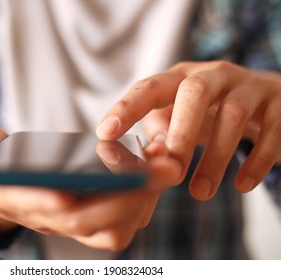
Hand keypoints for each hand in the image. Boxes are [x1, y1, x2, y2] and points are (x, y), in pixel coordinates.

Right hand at [0, 119, 173, 249]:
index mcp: (11, 199)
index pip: (43, 208)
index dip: (67, 200)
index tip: (98, 180)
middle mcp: (45, 215)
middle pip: (91, 221)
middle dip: (130, 196)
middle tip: (165, 163)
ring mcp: (67, 215)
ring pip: (113, 227)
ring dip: (144, 198)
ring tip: (165, 160)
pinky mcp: (84, 207)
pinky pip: (121, 216)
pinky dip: (142, 195)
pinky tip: (152, 163)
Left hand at [97, 61, 280, 199]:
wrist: (265, 103)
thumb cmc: (208, 115)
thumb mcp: (180, 121)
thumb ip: (160, 140)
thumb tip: (142, 167)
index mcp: (181, 78)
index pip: (149, 87)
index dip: (127, 108)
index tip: (106, 133)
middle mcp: (214, 74)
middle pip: (194, 92)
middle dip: (180, 133)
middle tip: (172, 171)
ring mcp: (249, 86)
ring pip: (233, 113)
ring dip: (215, 157)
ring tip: (200, 192)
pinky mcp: (278, 105)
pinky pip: (272, 130)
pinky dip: (256, 161)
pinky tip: (242, 185)